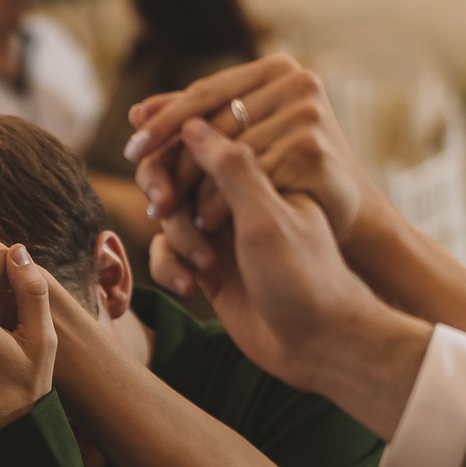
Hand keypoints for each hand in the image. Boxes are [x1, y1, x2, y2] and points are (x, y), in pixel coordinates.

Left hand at [124, 55, 383, 257]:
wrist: (346, 217)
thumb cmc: (288, 175)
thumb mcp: (243, 141)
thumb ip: (197, 122)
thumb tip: (137, 112)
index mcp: (276, 68)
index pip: (205, 92)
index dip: (164, 122)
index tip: (131, 151)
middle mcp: (297, 80)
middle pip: (214, 120)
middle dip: (174, 161)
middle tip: (146, 192)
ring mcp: (307, 111)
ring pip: (229, 150)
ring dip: (194, 186)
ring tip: (167, 214)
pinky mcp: (312, 146)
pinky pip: (251, 175)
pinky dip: (223, 201)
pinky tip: (203, 223)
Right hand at [143, 116, 428, 437]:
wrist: (320, 345)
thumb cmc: (305, 278)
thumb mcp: (267, 217)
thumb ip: (232, 169)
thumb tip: (194, 122)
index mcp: (262, 173)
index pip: (206, 139)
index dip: (172, 141)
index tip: (145, 146)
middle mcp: (242, 198)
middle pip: (180, 175)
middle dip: (166, 190)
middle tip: (161, 204)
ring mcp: (225, 232)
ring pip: (171, 216)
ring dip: (173, 237)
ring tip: (198, 265)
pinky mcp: (211, 269)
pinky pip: (171, 253)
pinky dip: (169, 266)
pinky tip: (186, 286)